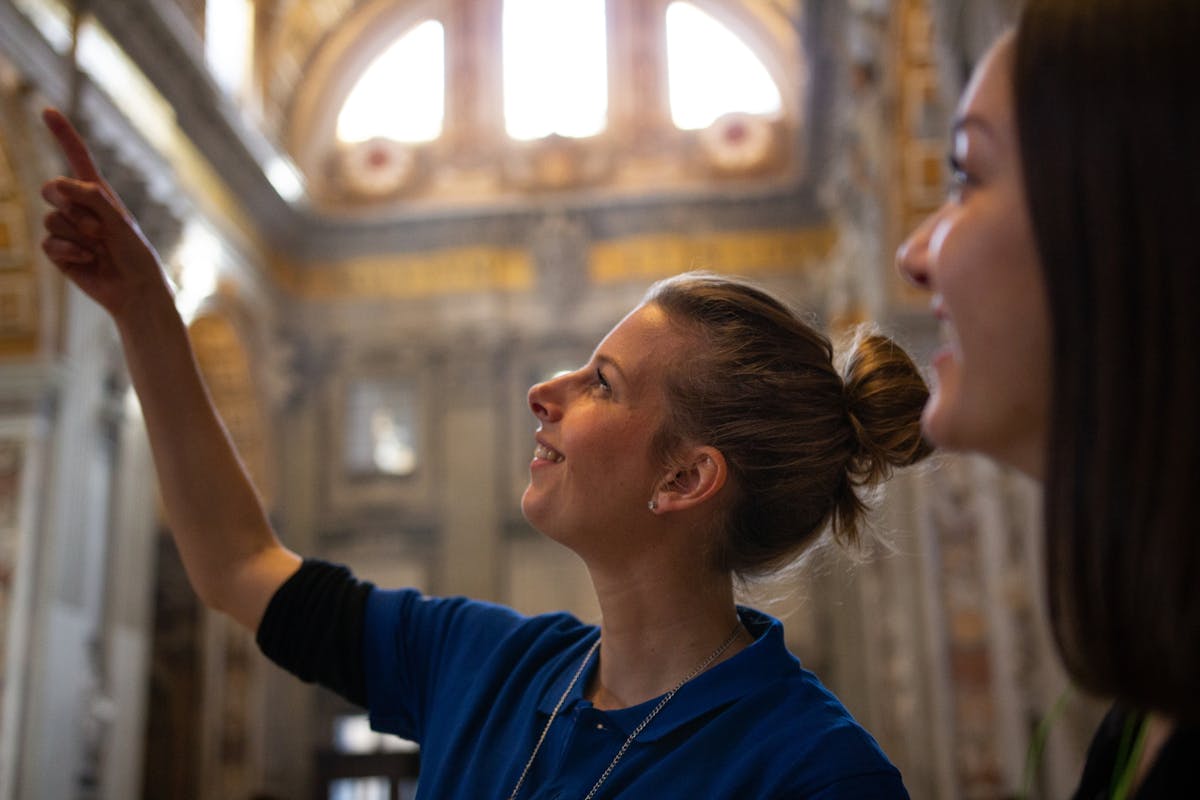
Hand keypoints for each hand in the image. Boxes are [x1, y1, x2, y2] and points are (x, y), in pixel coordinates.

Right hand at [40, 108, 172, 319]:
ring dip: (78, 234)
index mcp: (98, 194)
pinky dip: (70, 251)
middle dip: (69, 204)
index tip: (48, 110)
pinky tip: (89, 260)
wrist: (135, 290)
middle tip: (98, 228)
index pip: (78, 158)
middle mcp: (79, 208)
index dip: (63, 134)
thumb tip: (60, 184)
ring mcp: (67, 230)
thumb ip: (92, 198)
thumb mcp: (120, 222)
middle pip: (50, 188)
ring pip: (52, 219)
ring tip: (100, 248)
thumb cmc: (135, 255)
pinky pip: (49, 243)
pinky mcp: (59, 252)